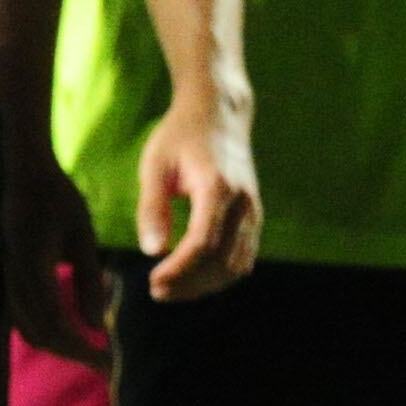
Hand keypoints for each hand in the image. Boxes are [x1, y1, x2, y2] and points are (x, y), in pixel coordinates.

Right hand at [2, 152, 113, 364]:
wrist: (26, 176)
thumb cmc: (60, 199)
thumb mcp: (82, 235)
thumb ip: (88, 279)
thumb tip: (96, 324)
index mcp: (33, 269)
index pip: (56, 324)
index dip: (81, 349)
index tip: (108, 361)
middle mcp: (15, 279)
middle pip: (39, 334)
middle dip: (73, 354)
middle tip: (106, 364)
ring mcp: (10, 278)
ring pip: (28, 329)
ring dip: (59, 345)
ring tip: (91, 352)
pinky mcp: (12, 276)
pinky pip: (24, 316)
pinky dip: (47, 331)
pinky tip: (73, 331)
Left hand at [130, 98, 258, 302]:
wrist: (220, 115)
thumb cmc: (181, 137)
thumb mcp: (156, 165)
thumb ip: (152, 207)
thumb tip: (151, 251)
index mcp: (218, 187)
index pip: (203, 243)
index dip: (178, 269)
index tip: (152, 282)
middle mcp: (243, 202)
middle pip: (221, 261)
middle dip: (189, 283)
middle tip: (156, 290)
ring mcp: (253, 211)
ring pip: (235, 266)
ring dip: (204, 284)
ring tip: (171, 288)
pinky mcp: (254, 217)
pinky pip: (242, 258)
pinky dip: (218, 274)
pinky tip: (192, 277)